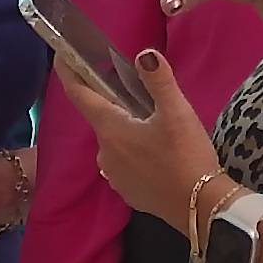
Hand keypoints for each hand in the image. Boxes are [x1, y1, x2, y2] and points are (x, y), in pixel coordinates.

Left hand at [52, 48, 217, 235]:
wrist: (199, 208)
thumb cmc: (186, 155)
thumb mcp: (177, 113)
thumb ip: (158, 80)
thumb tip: (144, 54)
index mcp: (111, 129)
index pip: (80, 96)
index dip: (69, 74)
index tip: (62, 57)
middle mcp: (104, 153)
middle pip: (102, 119)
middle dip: (114, 105)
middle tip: (138, 94)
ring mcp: (114, 176)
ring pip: (115, 143)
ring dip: (126, 131)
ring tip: (154, 127)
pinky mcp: (128, 192)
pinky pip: (125, 164)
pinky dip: (134, 154)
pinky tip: (156, 155)